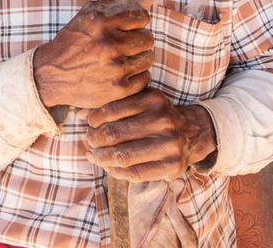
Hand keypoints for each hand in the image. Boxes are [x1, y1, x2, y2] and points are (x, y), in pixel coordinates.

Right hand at [33, 0, 153, 108]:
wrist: (52, 74)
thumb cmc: (74, 40)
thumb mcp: (91, 14)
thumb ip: (121, 2)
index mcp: (101, 22)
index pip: (142, 15)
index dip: (136, 20)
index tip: (127, 26)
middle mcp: (109, 44)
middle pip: (148, 37)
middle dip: (138, 39)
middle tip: (124, 43)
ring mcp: (115, 68)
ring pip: (149, 58)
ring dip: (139, 57)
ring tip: (123, 57)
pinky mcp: (118, 89)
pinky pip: (145, 78)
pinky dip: (136, 75)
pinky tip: (121, 72)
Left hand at [83, 88, 216, 181]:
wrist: (193, 132)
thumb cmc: (158, 114)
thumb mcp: (141, 100)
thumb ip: (114, 104)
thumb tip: (79, 113)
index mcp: (153, 100)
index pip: (113, 109)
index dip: (94, 118)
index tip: (88, 122)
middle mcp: (163, 121)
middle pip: (115, 134)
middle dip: (95, 139)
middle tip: (87, 141)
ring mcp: (169, 146)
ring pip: (123, 156)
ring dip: (101, 158)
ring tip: (92, 155)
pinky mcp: (172, 167)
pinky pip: (135, 174)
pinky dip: (116, 172)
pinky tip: (108, 166)